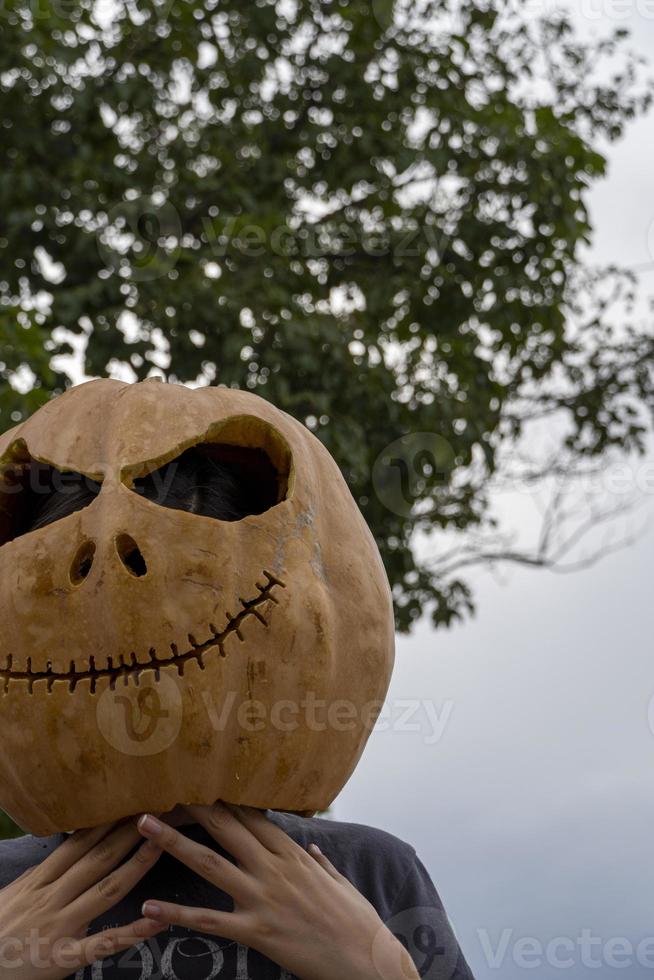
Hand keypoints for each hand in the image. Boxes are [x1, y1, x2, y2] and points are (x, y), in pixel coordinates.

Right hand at [0, 819, 165, 979]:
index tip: (128, 802)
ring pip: (106, 891)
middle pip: (97, 859)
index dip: (105, 822)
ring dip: (137, 865)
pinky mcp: (64, 958)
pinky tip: (157, 922)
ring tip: (162, 844)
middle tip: (155, 810)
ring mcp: (61, 927)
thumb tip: (59, 856)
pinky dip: (133, 933)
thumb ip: (37, 876)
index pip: (78, 844)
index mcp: (39, 882)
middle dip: (128, 833)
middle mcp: (52, 898)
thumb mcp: (11, 895)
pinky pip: (104, 943)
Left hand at [136, 802, 419, 979]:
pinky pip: (209, 920)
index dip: (225, 797)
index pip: (252, 816)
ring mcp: (263, 898)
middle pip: (227, 827)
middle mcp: (274, 868)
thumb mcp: (340, 882)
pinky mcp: (256, 931)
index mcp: (293, 854)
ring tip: (145, 824)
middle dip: (195, 805)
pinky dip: (177, 913)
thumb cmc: (357, 922)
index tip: (202, 780)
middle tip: (165, 786)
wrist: (367, 960)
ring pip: (210, 862)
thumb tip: (311, 849)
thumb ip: (320, 863)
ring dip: (174, 842)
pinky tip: (149, 907)